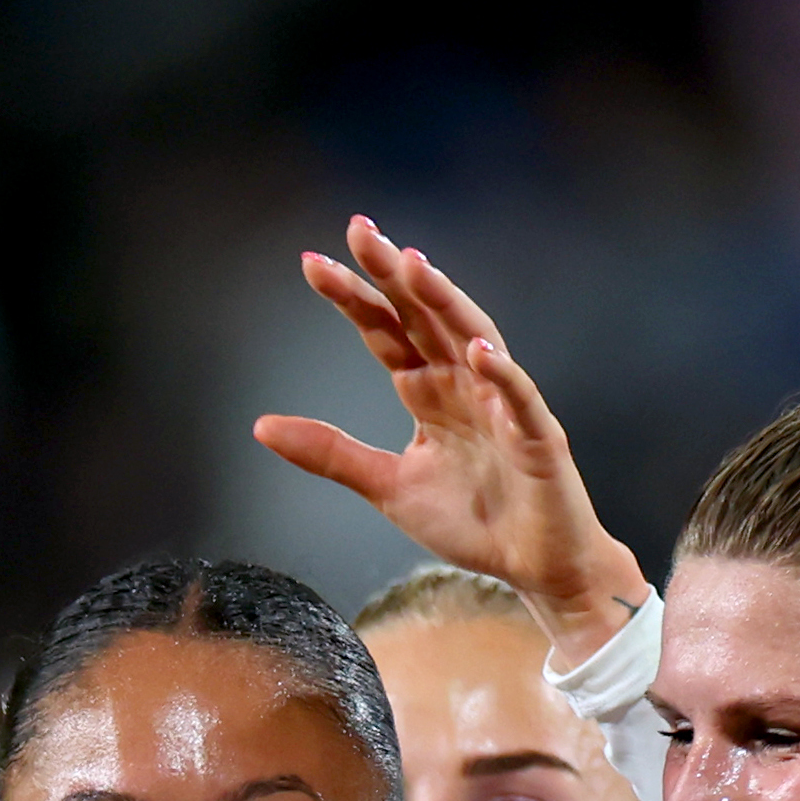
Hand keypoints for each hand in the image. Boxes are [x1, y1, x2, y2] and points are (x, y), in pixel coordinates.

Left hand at [250, 217, 649, 666]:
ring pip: (473, 336)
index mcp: (427, 390)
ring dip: (445, 301)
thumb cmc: (472, 523)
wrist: (536, 569)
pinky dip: (502, 375)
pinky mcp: (538, 437)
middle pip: (424, 316)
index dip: (353, 297)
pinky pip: (519, 398)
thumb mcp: (387, 486)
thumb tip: (260, 427)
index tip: (312, 264)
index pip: (385, 330)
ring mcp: (502, 404)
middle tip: (360, 231)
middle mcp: (463, 383)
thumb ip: (331, 453)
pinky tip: (481, 353)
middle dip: (393, 274)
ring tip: (414, 266)